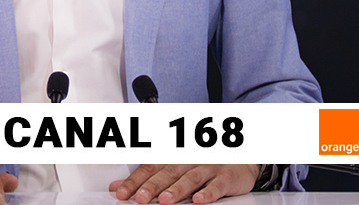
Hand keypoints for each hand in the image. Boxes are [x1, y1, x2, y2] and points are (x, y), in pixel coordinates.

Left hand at [110, 164, 260, 204]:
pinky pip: (216, 185)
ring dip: (177, 189)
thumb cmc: (202, 164)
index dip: (135, 180)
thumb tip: (118, 187)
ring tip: (165, 200)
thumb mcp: (172, 168)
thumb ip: (146, 178)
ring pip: (191, 178)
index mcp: (173, 157)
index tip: (122, 193)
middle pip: (168, 172)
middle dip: (152, 186)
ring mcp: (208, 167)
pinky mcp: (226, 177)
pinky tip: (199, 200)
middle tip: (139, 198)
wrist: (240, 159)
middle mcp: (188, 160)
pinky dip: (208, 192)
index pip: (150, 167)